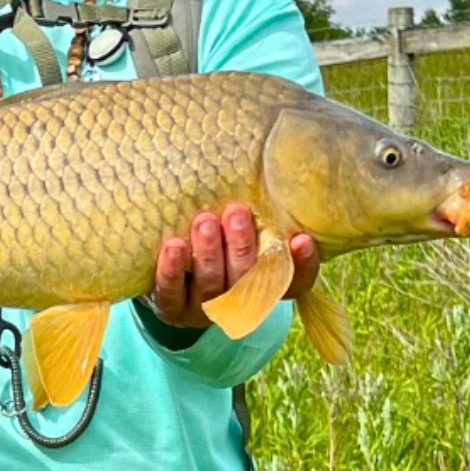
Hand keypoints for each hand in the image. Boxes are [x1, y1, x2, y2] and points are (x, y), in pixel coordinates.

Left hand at [149, 204, 319, 329]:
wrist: (166, 274)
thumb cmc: (213, 240)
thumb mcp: (236, 228)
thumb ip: (254, 212)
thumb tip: (260, 161)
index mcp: (264, 286)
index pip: (294, 283)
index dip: (302, 265)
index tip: (302, 238)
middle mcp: (237, 303)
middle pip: (247, 281)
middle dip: (241, 246)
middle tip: (237, 213)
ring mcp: (203, 309)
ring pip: (211, 285)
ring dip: (209, 254)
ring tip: (205, 222)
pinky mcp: (170, 308)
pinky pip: (171, 291)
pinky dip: (173, 268)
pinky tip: (174, 245)